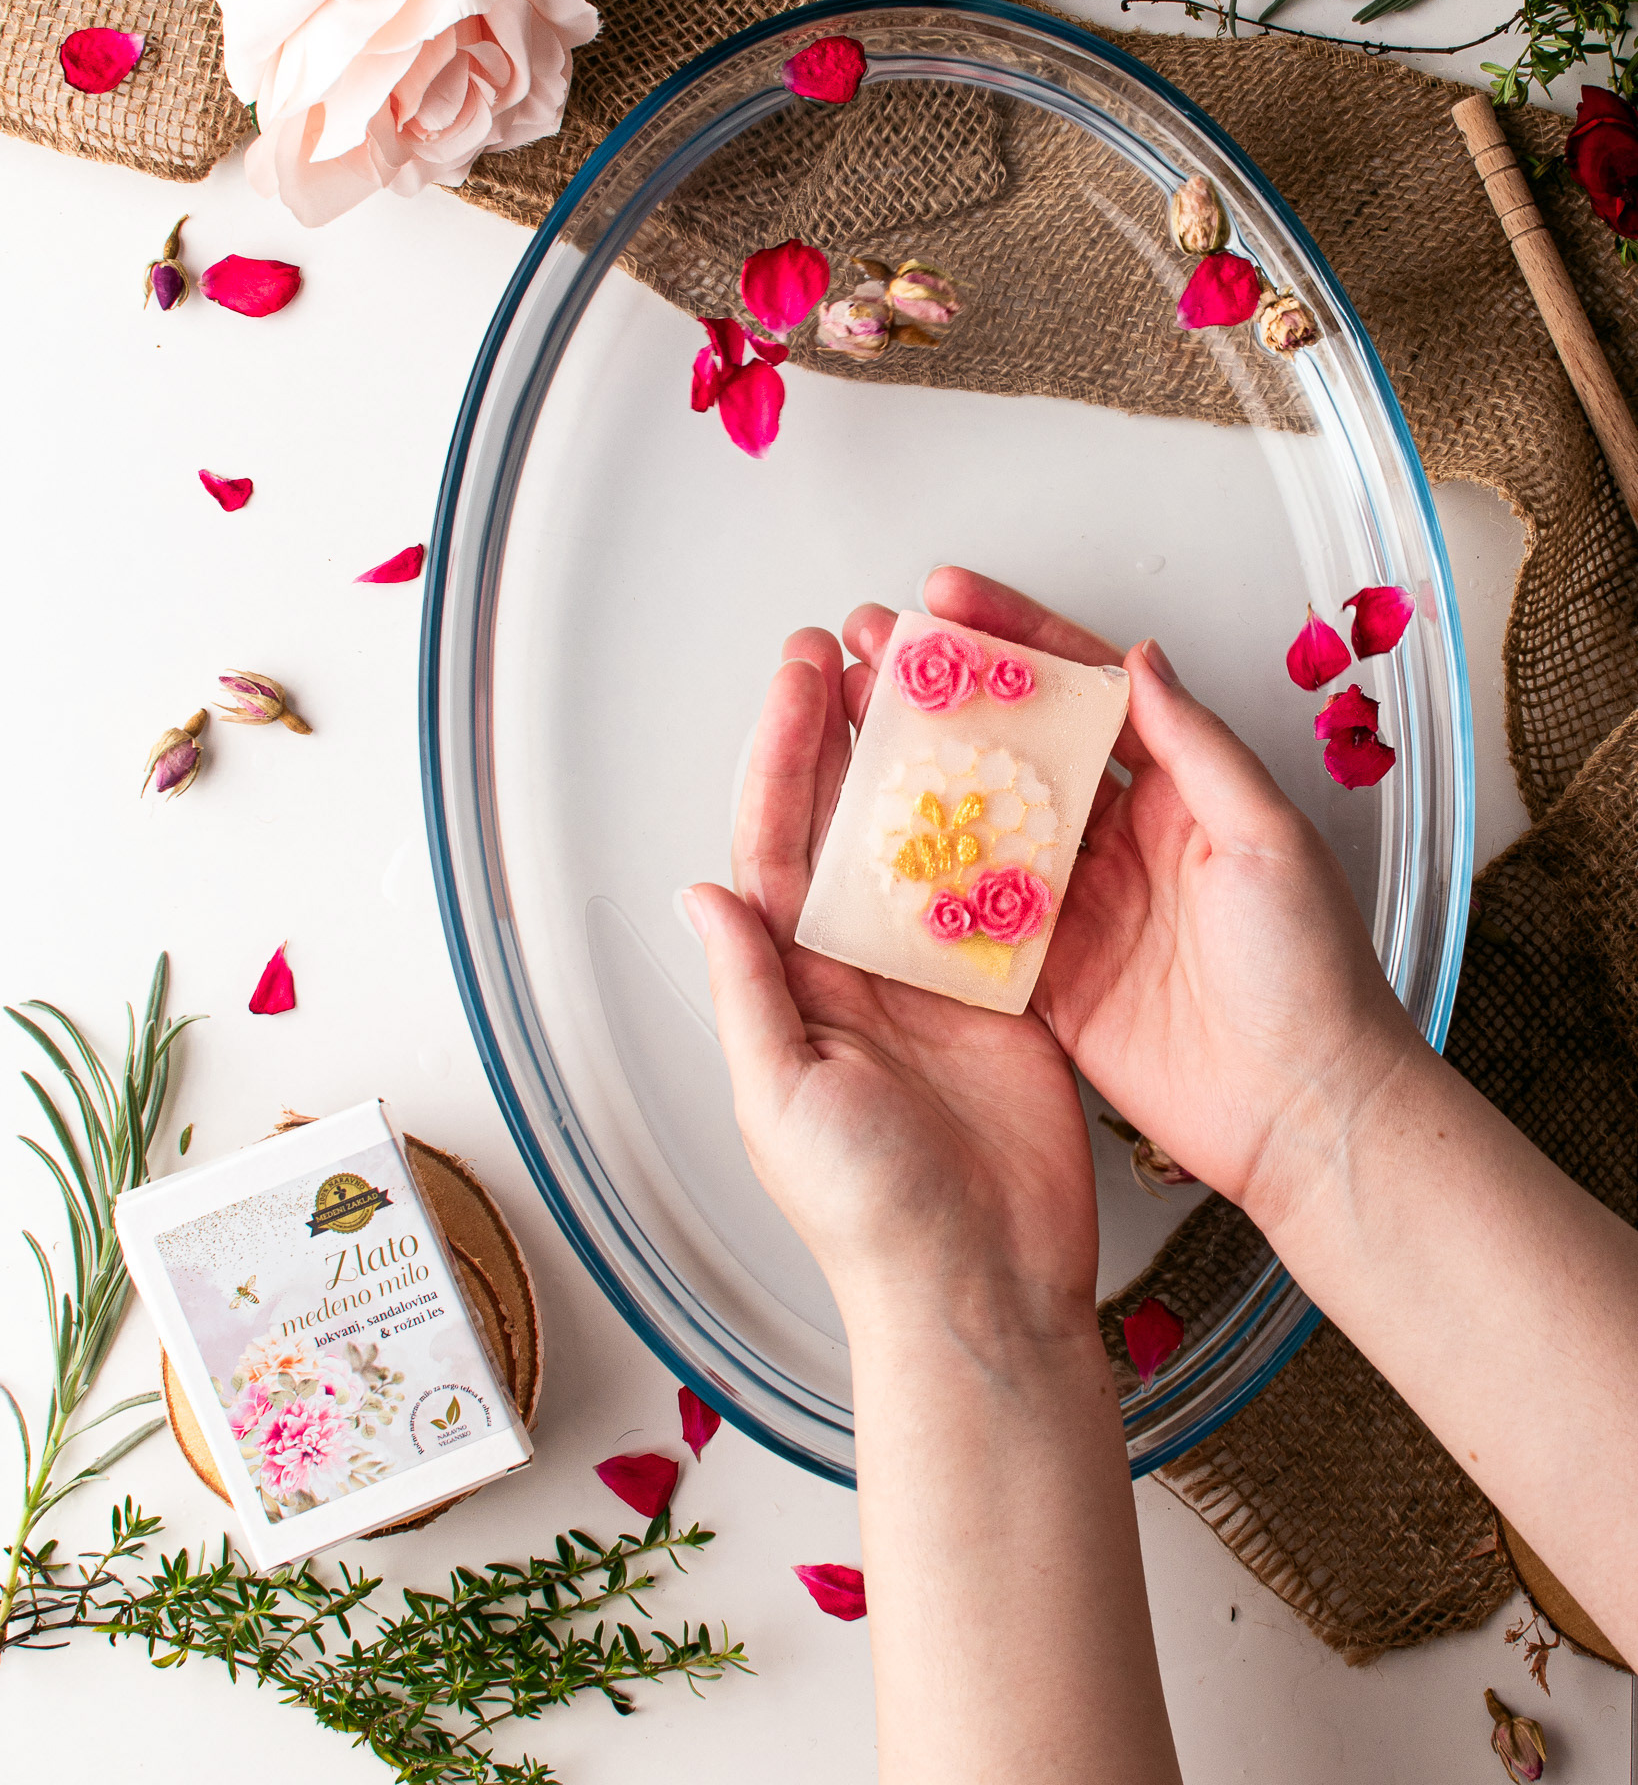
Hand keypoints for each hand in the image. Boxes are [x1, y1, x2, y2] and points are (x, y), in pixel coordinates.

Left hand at [686, 626, 1097, 1328]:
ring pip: (925, 844)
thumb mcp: (782, 1101)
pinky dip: (1007, 831)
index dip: (784, 754)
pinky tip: (1012, 770)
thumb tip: (704, 892)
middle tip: (865, 647)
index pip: (776, 846)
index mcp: (792, 985)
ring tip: (936, 683)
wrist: (979, 1291)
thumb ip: (748, 991)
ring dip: (927, 764)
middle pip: (847, 826)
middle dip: (850, 732)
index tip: (802, 676)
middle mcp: (855, 971)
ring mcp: (934, 980)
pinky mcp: (1007, 998)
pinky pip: (1001, 896)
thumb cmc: (868, 1217)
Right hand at [845, 570, 1430, 1231]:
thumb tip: (1139, 657)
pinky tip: (867, 852)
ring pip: (979, 825)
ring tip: (848, 727)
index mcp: (1175, 788)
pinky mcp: (1047, 978)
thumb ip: (1196, 746)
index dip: (1014, 639)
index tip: (949, 601)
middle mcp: (1116, 838)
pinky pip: (970, 923)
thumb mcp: (1267, 837)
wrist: (1306, 1113)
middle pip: (1013, 747)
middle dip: (941, 694)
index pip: (1081, 689)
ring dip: (917, 779)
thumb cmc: (1313, 972)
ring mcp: (1074, 906)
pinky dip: (921, 889)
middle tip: (872, 650)